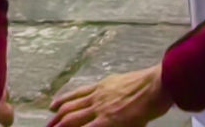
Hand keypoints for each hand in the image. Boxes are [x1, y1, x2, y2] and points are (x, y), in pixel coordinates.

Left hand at [45, 67, 173, 126]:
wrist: (155, 85)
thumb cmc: (149, 84)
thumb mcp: (126, 82)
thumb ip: (115, 89)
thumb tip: (113, 91)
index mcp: (103, 86)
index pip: (78, 94)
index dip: (63, 100)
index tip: (53, 105)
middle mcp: (97, 96)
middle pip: (70, 107)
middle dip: (57, 117)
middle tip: (49, 124)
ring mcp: (100, 109)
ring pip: (72, 119)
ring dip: (60, 125)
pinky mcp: (106, 121)